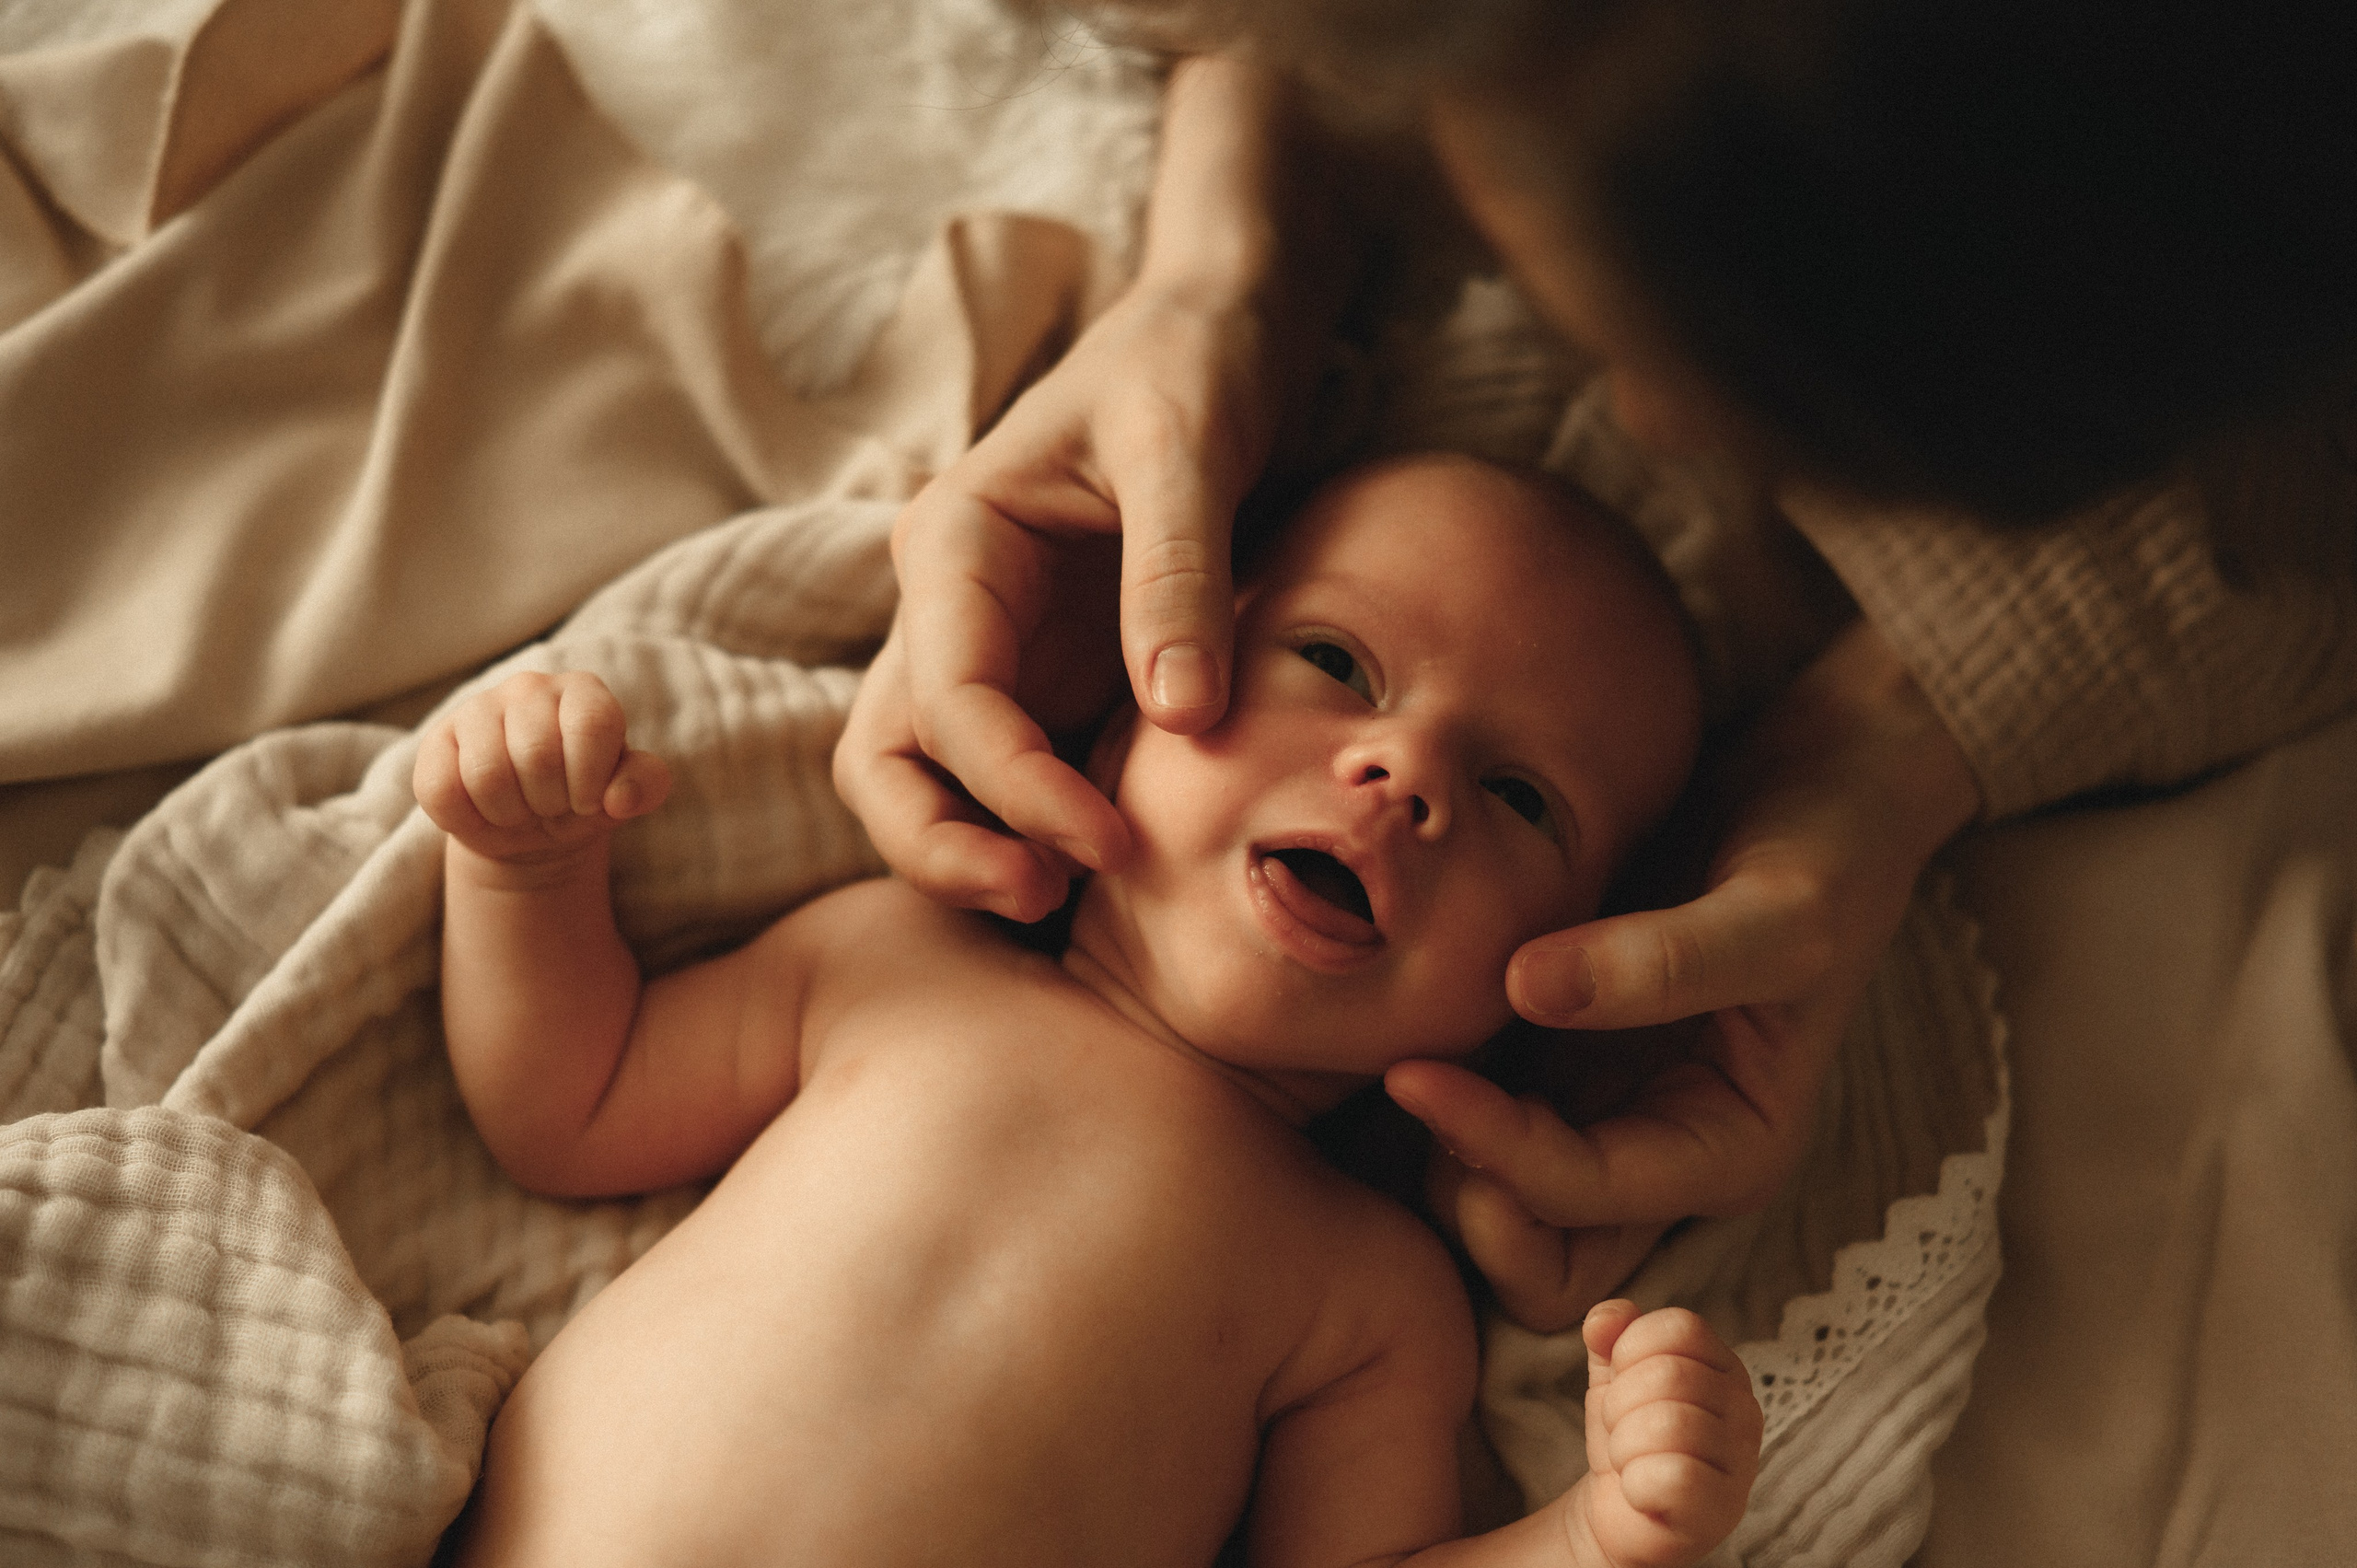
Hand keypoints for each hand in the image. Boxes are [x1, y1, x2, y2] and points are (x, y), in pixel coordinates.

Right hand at [413, 671, 671, 868]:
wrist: (531, 828)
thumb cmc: (583, 799)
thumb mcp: (625, 794)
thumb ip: (645, 786)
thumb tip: (618, 798)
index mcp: (583, 692)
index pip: (591, 726)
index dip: (590, 780)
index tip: (588, 801)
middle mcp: (529, 687)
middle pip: (537, 756)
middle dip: (549, 802)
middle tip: (550, 806)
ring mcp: (477, 709)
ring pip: (487, 775)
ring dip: (509, 813)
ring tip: (520, 808)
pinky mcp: (435, 742)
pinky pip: (441, 791)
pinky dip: (467, 819)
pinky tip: (483, 810)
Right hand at [833, 54, 1356, 920]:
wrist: (1218, 338)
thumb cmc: (1191, 368)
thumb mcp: (1189, 448)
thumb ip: (1177, 574)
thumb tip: (1180, 716)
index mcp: (955, 545)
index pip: (945, 700)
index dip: (1016, 787)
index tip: (1114, 841)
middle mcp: (949, 610)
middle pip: (888, 763)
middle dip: (947, 844)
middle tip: (1049, 897)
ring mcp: (991, 653)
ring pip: (927, 785)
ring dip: (976, 851)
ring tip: (1071, 897)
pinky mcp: (1044, 683)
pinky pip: (1007, 782)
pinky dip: (1035, 833)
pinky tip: (1114, 865)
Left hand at [1386, 622, 1982, 1329]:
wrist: (1820, 778)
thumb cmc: (1828, 847)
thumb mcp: (1782, 905)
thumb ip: (1666, 958)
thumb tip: (1528, 988)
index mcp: (1726, 1151)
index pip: (1584, 1198)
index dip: (1495, 1151)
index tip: (1415, 1073)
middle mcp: (1656, 1154)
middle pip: (1536, 1259)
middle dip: (1463, 1202)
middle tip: (1408, 1084)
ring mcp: (1599, 1109)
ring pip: (1493, 1202)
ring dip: (1435, 1152)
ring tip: (1398, 1046)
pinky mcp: (1553, 1055)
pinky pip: (1475, 1113)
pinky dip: (1436, 1091)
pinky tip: (1403, 1018)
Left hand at [1565, 1302, 1761, 1567]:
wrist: (1623, 1513)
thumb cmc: (1631, 1436)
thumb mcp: (1614, 1376)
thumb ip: (1609, 1337)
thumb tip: (1605, 1319)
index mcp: (1723, 1366)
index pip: (1678, 1327)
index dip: (1630, 1352)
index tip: (1625, 1384)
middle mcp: (1744, 1407)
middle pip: (1668, 1374)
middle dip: (1620, 1405)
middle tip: (1626, 1431)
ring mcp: (1741, 1460)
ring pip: (1667, 1424)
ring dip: (1625, 1445)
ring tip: (1633, 1461)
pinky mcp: (1723, 1508)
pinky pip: (1673, 1477)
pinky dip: (1637, 1484)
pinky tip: (1642, 1492)